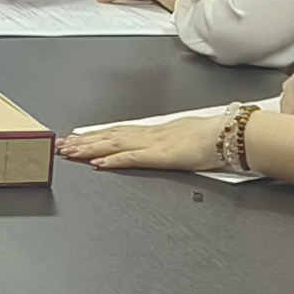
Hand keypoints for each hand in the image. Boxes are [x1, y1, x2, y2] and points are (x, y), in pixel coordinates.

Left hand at [62, 110, 224, 171]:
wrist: (232, 134)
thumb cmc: (216, 137)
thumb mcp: (188, 138)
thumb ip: (173, 142)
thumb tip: (169, 146)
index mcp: (156, 131)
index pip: (119, 131)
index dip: (96, 134)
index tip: (77, 136)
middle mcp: (150, 134)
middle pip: (110, 135)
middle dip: (84, 140)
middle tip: (61, 144)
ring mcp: (154, 144)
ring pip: (115, 144)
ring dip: (90, 148)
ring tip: (70, 152)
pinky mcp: (162, 156)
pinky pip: (133, 158)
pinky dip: (114, 160)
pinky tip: (99, 163)